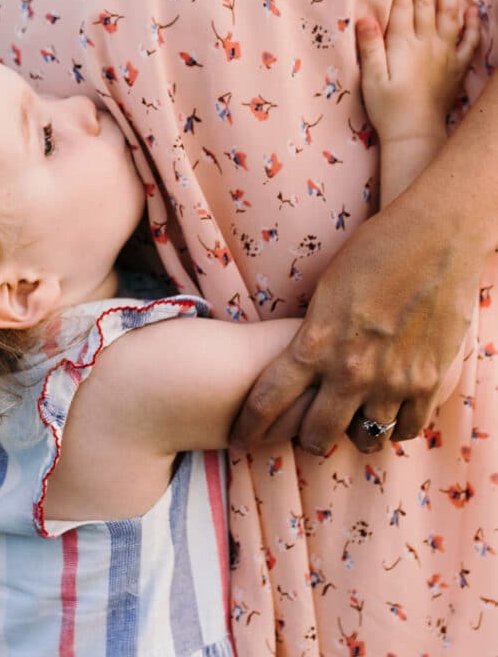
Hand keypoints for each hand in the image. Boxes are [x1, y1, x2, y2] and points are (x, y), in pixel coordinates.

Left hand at [230, 185, 478, 454]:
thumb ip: (314, 332)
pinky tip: (392, 411)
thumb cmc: (376, 249)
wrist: (436, 237)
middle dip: (307, 438)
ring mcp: (393, 381)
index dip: (250, 427)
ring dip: (356, 432)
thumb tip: (303, 357)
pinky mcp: (430, 381)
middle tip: (308, 432)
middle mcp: (351, 371)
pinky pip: (408, 428)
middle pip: (316, 436)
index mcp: (316, 343)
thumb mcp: (327, 289)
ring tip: (354, 419)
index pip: (268, 401)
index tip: (240, 438)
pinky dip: (397, 425)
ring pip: (366, 439)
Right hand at [356, 0, 479, 141]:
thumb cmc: (388, 108)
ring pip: (450, 14)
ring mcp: (445, 55)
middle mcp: (428, 44)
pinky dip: (472, 24)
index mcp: (404, 44)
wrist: (415, 134)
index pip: (404, 3)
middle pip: (426, 2)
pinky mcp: (456, 69)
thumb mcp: (371, 78)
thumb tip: (365, 17)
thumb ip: (370, 46)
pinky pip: (469, 42)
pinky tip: (472, 10)